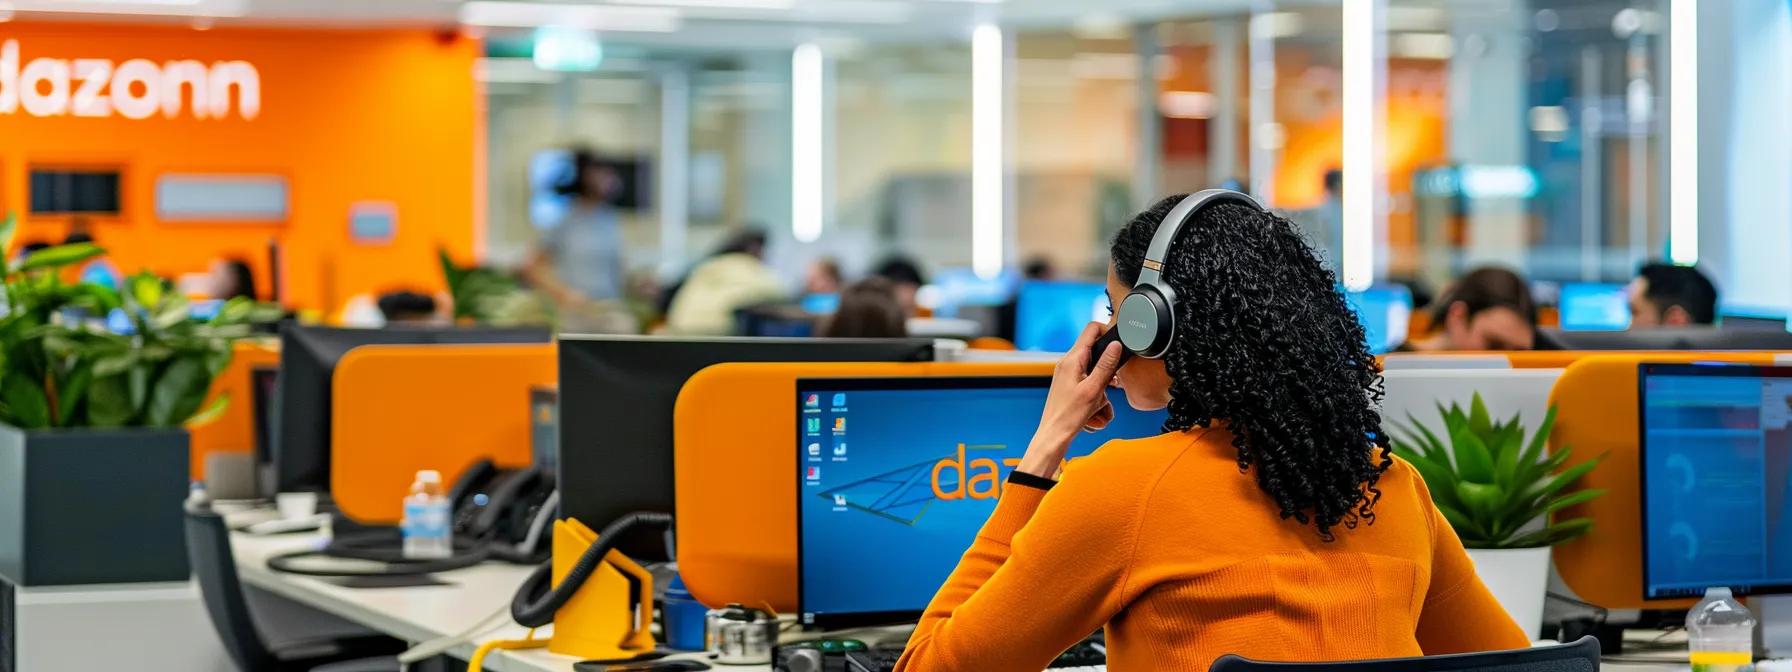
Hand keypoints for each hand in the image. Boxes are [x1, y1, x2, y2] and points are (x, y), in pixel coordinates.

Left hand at [1016, 322, 1124, 478]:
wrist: (1054, 434)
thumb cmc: (1069, 416)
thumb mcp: (1094, 390)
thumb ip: (1106, 365)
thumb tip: (1116, 345)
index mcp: (1072, 359)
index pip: (1091, 329)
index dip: (1108, 331)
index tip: (1119, 343)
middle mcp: (1068, 362)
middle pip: (1095, 351)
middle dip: (1108, 367)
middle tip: (1111, 384)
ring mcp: (1067, 373)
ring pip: (1094, 369)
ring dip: (1103, 385)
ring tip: (1100, 403)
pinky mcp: (1069, 384)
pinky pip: (1089, 382)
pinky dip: (1096, 393)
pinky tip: (1096, 408)